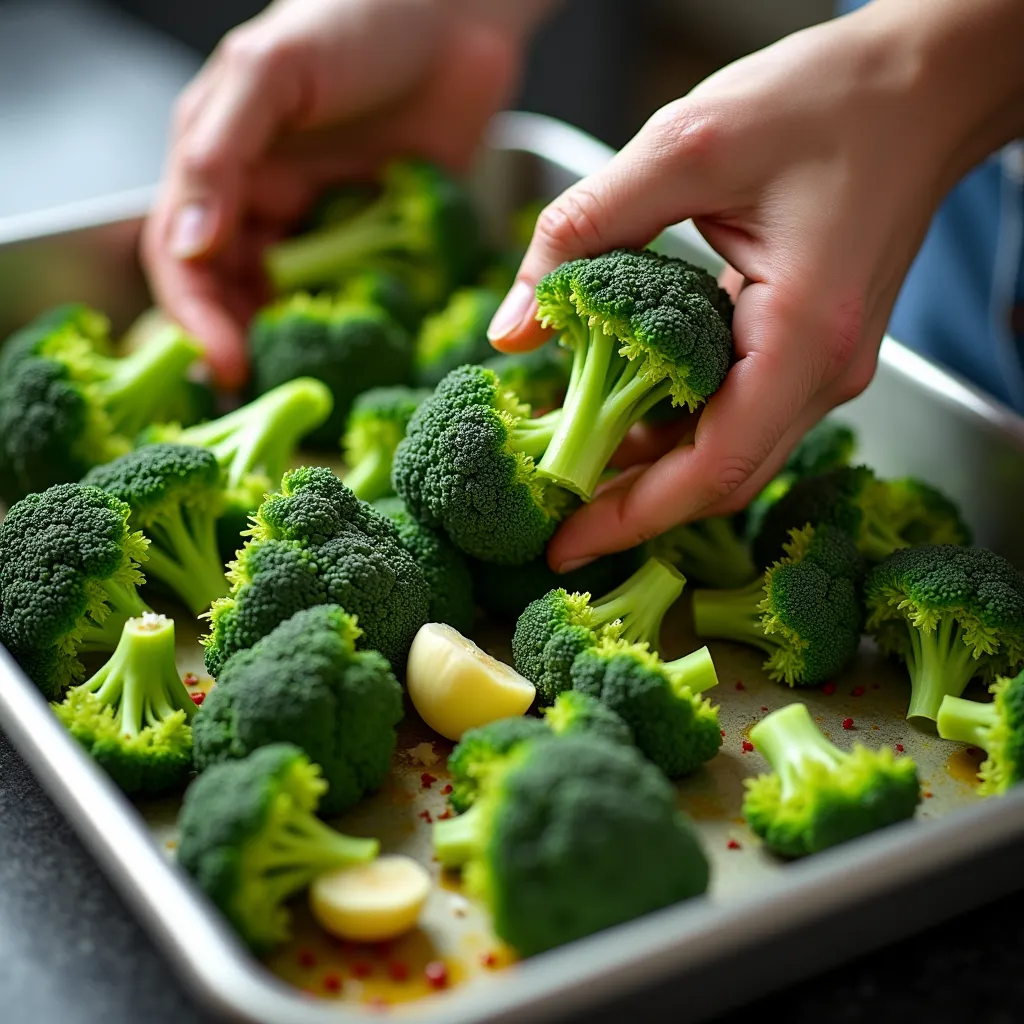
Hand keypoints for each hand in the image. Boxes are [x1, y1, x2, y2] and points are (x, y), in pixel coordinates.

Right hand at [141, 0, 539, 388]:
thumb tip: (191, 247)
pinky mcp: (384, 237)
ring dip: (300, 346)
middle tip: (269, 391)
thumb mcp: (270, 71)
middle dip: (246, 346)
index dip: (197, 319)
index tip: (225, 366)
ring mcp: (326, 225)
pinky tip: (371, 349)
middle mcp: (267, 204)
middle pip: (238, 297)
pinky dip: (361, 324)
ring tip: (319, 385)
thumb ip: (220, 153)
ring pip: (297, 305)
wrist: (455, 10)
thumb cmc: (354, 16)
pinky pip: (362, 293)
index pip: (185, 261)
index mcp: (221, 167)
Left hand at [488, 0, 1023, 571]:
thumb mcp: (683, 146)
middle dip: (631, 506)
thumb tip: (512, 329)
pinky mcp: (813, 349)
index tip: (563, 546)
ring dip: (649, 466)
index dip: (632, 518)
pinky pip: (738, 413)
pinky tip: (618, 411)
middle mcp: (825, 369)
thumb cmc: (826, 99)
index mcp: (805, 334)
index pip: (714, 468)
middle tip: (550, 515)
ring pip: (728, 452)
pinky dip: (676, 425)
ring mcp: (825, 366)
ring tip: (568, 463)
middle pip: (720, 477)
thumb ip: (583, 231)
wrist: (925, 85)